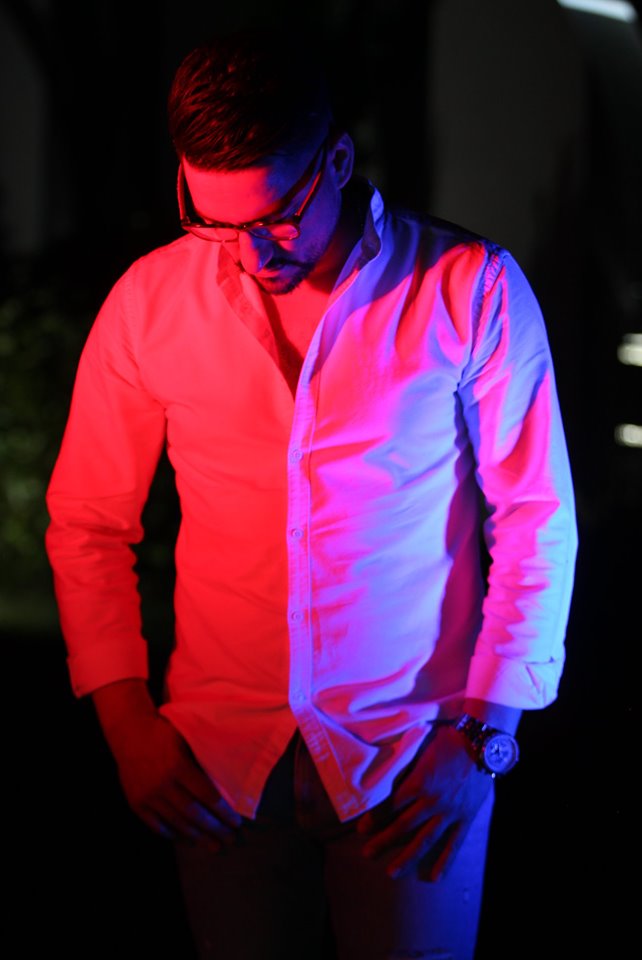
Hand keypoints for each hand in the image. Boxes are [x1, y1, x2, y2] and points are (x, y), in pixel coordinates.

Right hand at [93, 680, 241, 848]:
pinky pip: (155, 824)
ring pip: (176, 822)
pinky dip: (170, 833)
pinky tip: (184, 838)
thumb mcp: (186, 738)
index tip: (236, 822)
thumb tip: (229, 777)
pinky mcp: (135, 802)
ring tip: (212, 844)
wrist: (129, 731)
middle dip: (214, 829)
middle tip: (230, 839)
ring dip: (197, 836)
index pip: (207, 795)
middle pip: (194, 813)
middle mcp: (163, 784)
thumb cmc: (164, 732)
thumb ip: (203, 757)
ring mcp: (147, 795)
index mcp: (179, 765)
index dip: (223, 811)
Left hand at [357, 724, 492, 880]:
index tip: (361, 829)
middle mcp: (433, 800)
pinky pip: (454, 844)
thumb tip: (384, 773)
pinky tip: (433, 878)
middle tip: (367, 854)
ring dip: (407, 857)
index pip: (391, 805)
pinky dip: (444, 862)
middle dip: (383, 841)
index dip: (374, 818)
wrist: (481, 740)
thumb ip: (406, 765)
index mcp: (419, 781)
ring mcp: (450, 811)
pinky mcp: (466, 817)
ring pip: (425, 840)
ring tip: (391, 872)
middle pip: (403, 826)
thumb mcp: (421, 747)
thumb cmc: (448, 738)